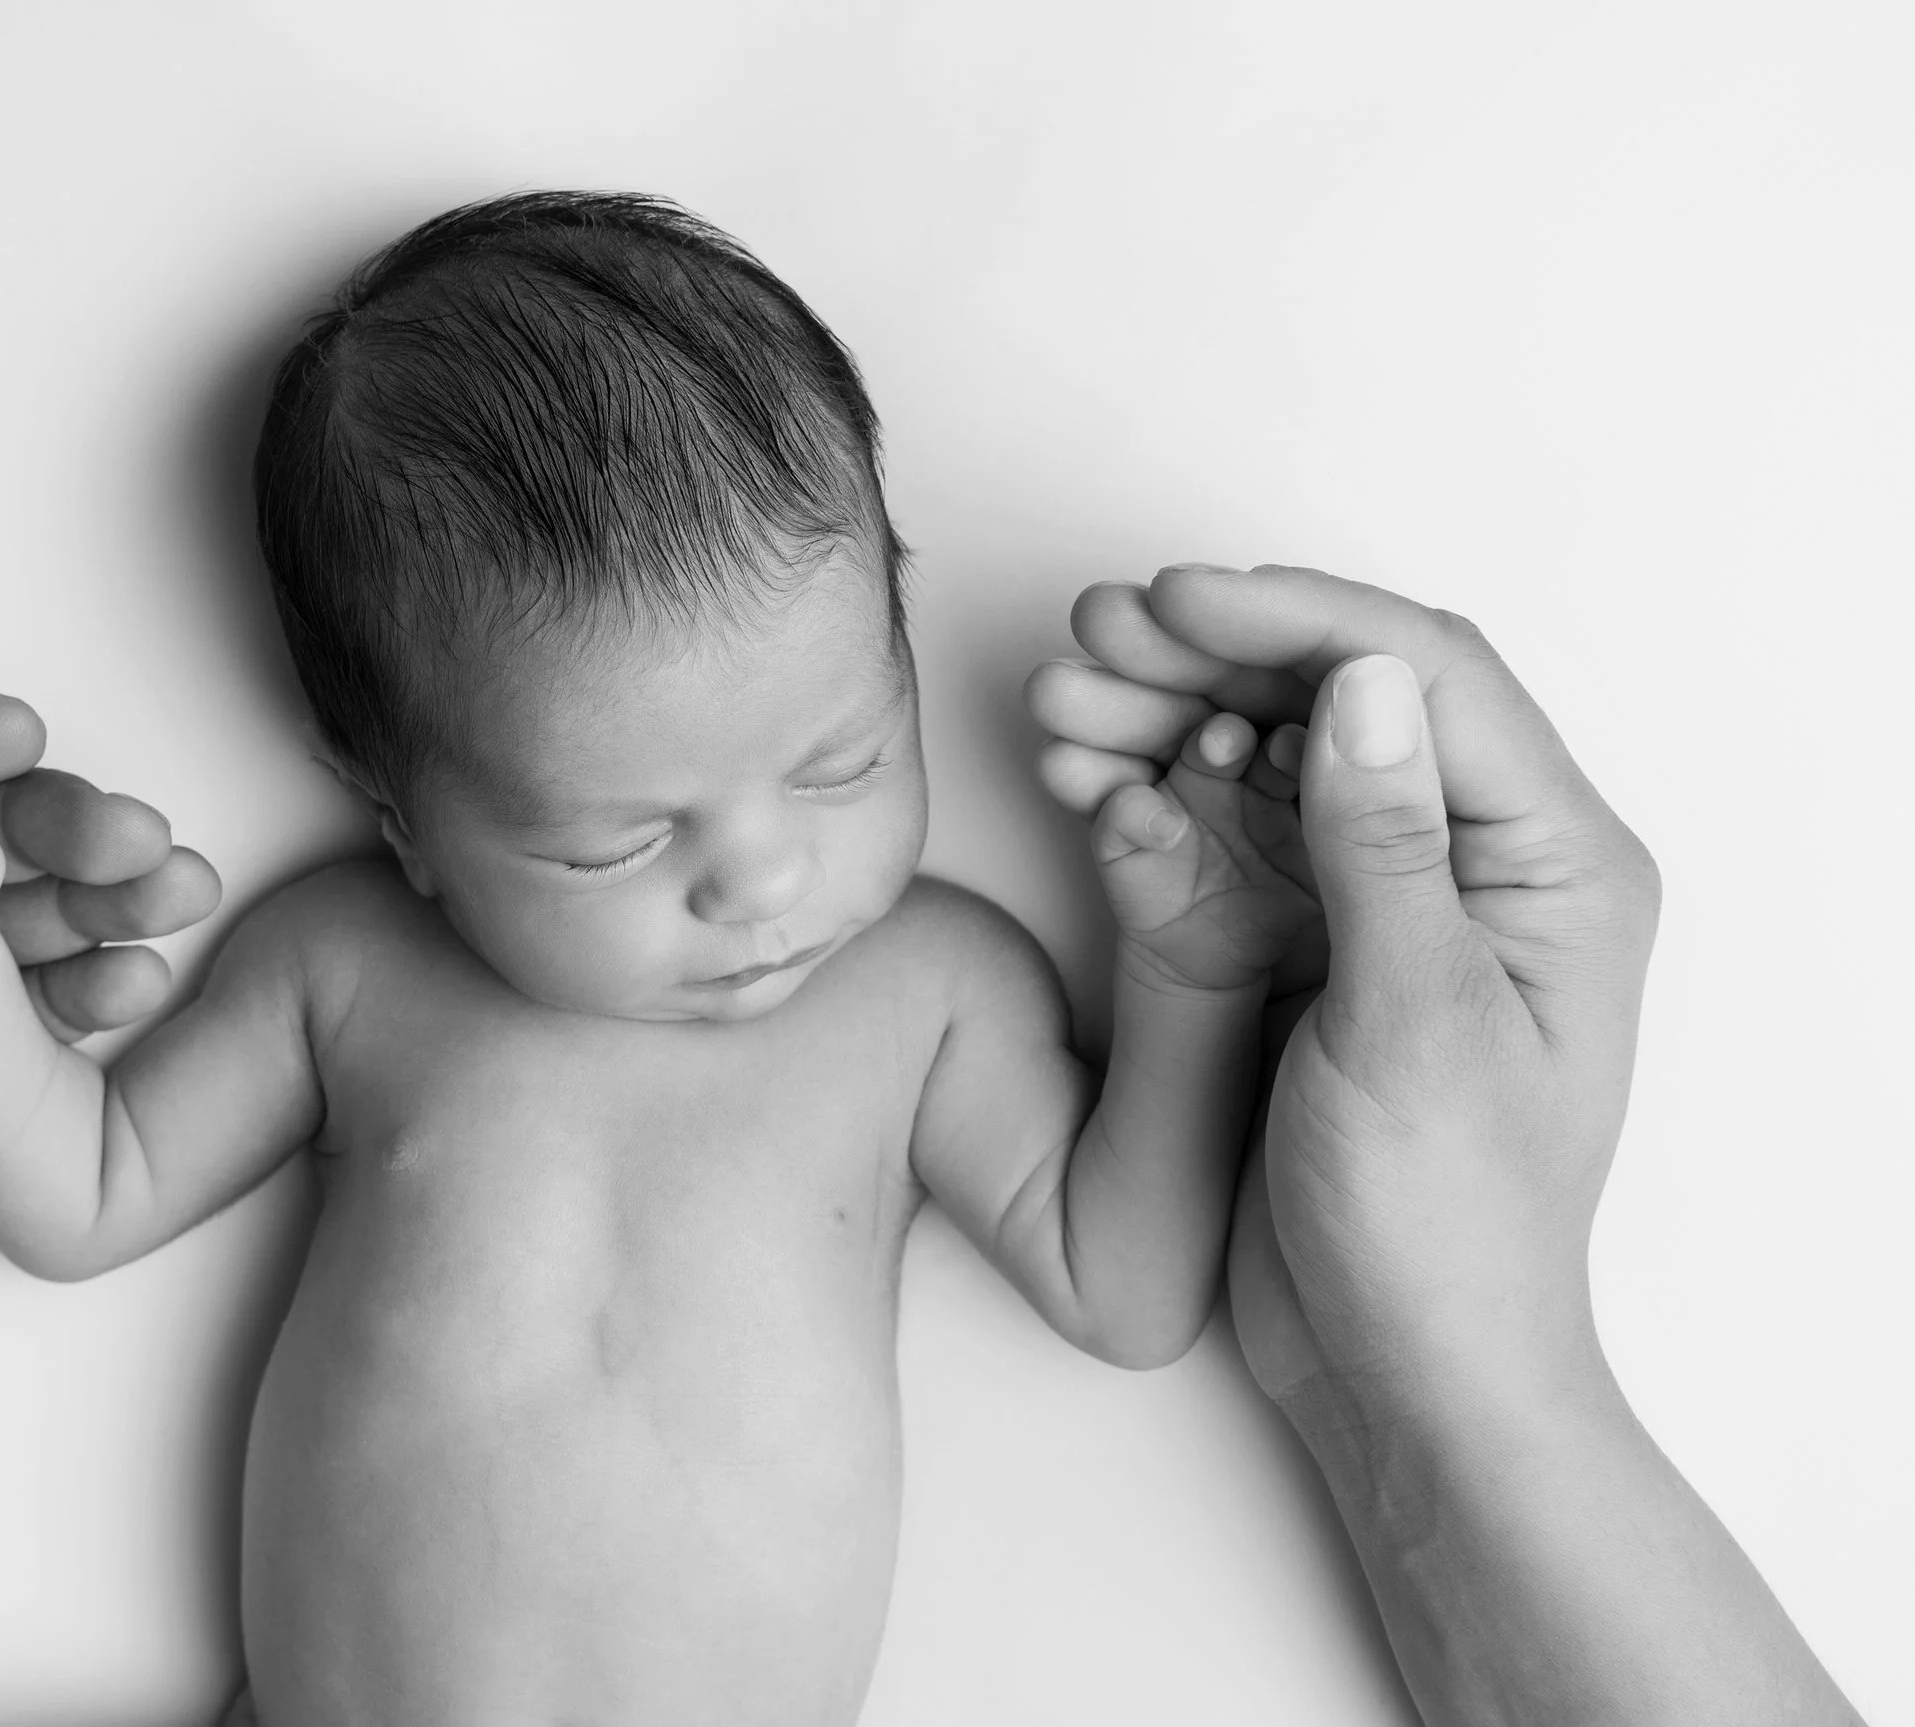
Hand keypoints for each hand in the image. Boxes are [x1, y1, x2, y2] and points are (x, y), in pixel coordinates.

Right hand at [1028, 565, 1658, 1408]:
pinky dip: (1159, 797)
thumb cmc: (1446, 1229)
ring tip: (1064, 701)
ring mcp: (1393, 898)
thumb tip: (1362, 683)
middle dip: (1213, 658)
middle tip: (1093, 638)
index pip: (1432, 684)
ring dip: (1170, 718)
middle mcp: (1483, 861)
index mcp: (1556, 866)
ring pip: (1278, 758)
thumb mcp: (1414, 1028)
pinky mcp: (1316, 942)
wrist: (1402, 1369)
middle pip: (1347, 701)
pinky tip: (1088, 777)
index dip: (1300, 621)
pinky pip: (1236, 834)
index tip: (1177, 599)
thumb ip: (1384, 848)